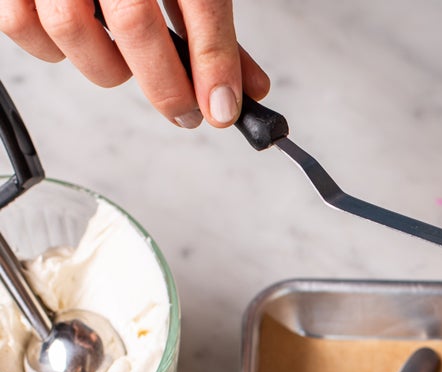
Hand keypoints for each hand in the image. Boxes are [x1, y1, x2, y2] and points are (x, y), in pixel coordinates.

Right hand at [0, 0, 268, 127]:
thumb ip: (208, 28)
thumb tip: (242, 88)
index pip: (201, 4)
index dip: (215, 64)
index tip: (223, 109)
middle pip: (135, 24)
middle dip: (166, 85)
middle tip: (184, 111)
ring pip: (70, 29)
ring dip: (107, 68)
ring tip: (127, 66)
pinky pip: (20, 25)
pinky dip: (52, 50)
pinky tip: (82, 46)